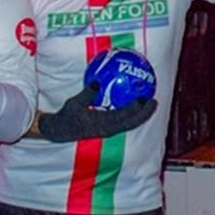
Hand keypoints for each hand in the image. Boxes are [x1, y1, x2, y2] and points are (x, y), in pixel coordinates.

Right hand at [37, 83, 157, 142]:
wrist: (60, 132)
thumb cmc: (67, 116)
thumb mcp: (74, 103)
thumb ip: (87, 93)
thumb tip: (97, 82)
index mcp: (101, 124)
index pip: (123, 116)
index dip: (135, 108)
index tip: (143, 98)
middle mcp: (108, 129)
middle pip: (131, 123)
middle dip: (144, 114)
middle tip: (154, 101)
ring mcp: (109, 131)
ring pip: (130, 124)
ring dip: (141, 115)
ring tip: (150, 104)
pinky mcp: (108, 130)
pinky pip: (124, 123)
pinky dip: (132, 115)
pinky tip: (136, 105)